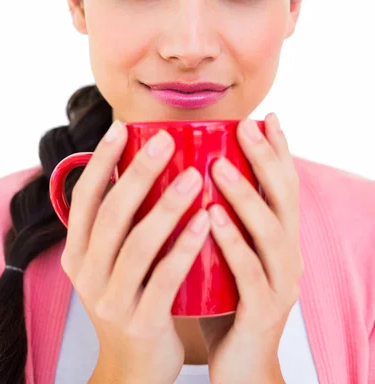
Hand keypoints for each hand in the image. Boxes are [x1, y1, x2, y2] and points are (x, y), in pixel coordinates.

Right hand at [61, 121, 209, 383]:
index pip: (84, 198)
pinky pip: (164, 277)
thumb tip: (139, 164)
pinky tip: (205, 220)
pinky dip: (184, 246)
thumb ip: (120, 222)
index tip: (122, 126)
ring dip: (166, 206)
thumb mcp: (112, 261)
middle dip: (138, 173)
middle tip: (166, 140)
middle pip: (111, 214)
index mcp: (77, 252)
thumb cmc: (132, 296)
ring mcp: (111, 299)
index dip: (101, 161)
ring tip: (194, 175)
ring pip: (137, 243)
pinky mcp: (140, 321)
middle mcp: (86, 273)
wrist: (135, 366)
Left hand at [199, 113, 303, 383]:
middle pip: (285, 199)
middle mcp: (288, 255)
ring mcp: (279, 283)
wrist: (240, 366)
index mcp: (280, 239)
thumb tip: (188, 175)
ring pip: (270, 232)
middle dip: (267, 159)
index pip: (284, 186)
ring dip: (245, 196)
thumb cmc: (227, 300)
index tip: (265, 117)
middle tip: (245, 127)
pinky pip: (249, 273)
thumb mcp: (229, 254)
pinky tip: (211, 219)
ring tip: (218, 167)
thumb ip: (219, 219)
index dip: (279, 151)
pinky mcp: (263, 311)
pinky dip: (232, 242)